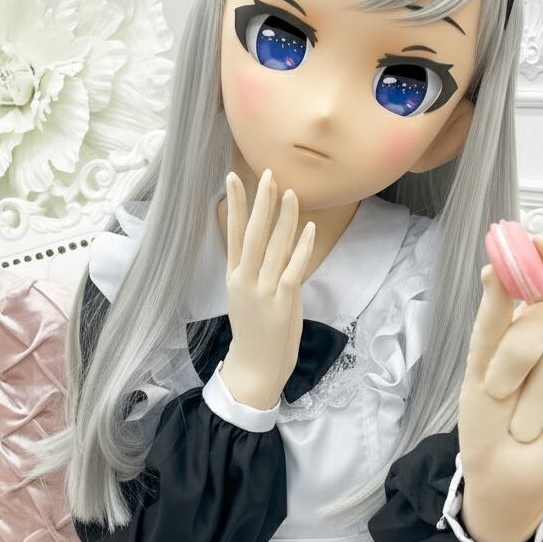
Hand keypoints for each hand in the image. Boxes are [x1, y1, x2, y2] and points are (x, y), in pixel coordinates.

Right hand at [218, 168, 316, 409]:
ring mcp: (263, 290)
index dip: (235, 204)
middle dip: (261, 202)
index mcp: (235, 276)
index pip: (234, 233)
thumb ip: (257, 270)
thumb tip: (273, 244)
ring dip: (284, 218)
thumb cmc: (256, 332)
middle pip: (253, 233)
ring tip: (291, 192)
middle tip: (268, 174)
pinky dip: (301, 247)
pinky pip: (293, 268)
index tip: (233, 177)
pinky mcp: (281, 301)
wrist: (255, 367)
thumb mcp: (247, 296)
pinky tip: (309, 228)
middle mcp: (245, 279)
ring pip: (274, 246)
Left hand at [457, 236, 542, 541]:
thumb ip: (492, 316)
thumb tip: (495, 267)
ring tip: (526, 422)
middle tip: (497, 391)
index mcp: (526, 325)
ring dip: (535, 397)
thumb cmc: (487, 418)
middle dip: (515, 356)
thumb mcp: (478, 365)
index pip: (541, 282)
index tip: (540, 240)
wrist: (503, 471)